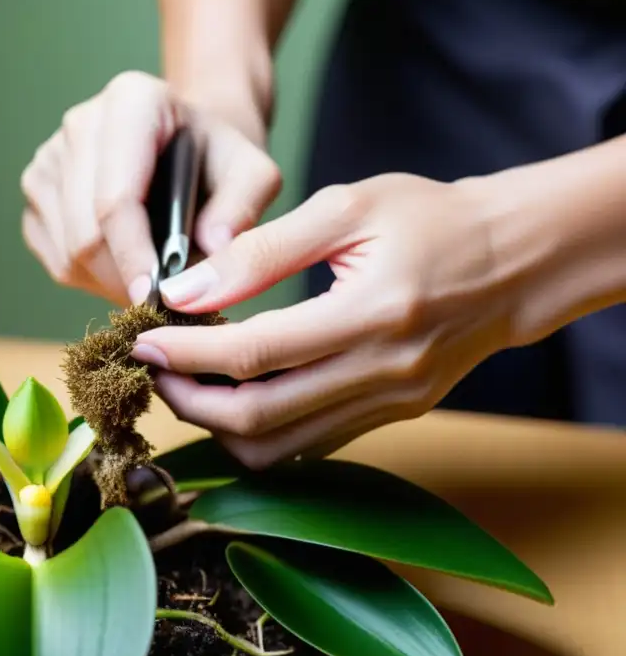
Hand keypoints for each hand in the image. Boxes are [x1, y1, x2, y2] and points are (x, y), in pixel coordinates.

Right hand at [20, 71, 280, 305]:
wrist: (188, 152)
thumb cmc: (219, 163)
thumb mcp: (254, 175)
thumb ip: (244, 205)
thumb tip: (213, 245)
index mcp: (132, 101)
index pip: (117, 197)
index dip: (133, 256)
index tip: (154, 298)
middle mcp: (80, 123)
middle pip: (86, 233)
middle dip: (125, 279)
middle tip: (165, 302)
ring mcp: (49, 158)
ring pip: (68, 252)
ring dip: (110, 283)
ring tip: (153, 280)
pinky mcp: (36, 193)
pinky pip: (54, 258)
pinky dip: (90, 279)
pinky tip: (125, 266)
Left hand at [129, 173, 528, 468]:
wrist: (512, 260)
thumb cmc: (431, 219)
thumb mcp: (346, 208)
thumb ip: (262, 252)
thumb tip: (188, 290)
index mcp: (372, 314)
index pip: (254, 355)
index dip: (186, 353)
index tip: (143, 339)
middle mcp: (383, 373)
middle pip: (258, 418)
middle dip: (189, 400)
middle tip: (155, 367)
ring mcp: (390, 405)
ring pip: (279, 448)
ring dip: (218, 423)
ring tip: (189, 381)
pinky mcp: (392, 417)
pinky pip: (308, 445)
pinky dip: (260, 429)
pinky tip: (236, 392)